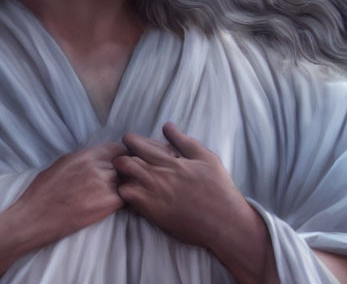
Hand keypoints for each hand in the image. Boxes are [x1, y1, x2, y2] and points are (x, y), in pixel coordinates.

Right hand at [12, 141, 126, 246]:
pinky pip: (125, 198)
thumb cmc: (42, 191)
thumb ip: (83, 159)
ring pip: (127, 181)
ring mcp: (103, 184)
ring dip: (125, 187)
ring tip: (119, 196)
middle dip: (125, 173)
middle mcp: (97, 166)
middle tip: (121, 183)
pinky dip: (125, 202)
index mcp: (86, 155)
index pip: (118, 148)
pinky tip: (115, 207)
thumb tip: (95, 159)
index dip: (122, 157)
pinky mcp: (106, 204)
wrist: (34, 217)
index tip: (120, 165)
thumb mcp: (62, 164)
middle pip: (125, 164)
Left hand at [114, 123, 274, 283]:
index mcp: (170, 160)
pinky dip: (127, 196)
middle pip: (125, 161)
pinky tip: (134, 196)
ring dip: (122, 178)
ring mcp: (155, 195)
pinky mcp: (154, 214)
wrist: (225, 221)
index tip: (131, 145)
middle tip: (126, 162)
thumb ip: (183, 141)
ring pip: (123, 180)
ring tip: (128, 179)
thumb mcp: (205, 157)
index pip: (137, 145)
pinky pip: (129, 200)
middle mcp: (160, 175)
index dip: (129, 142)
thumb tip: (166, 126)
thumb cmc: (218, 188)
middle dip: (121, 159)